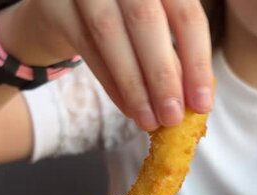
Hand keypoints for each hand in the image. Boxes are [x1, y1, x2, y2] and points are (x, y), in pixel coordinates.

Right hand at [0, 0, 213, 130]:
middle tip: (173, 118)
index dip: (197, 62)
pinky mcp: (54, 3)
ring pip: (110, 35)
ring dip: (134, 86)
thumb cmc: (126, 15)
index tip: (202, 104)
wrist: (67, 0)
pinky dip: (110, 83)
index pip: (186, 14)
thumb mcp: (157, 20)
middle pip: (147, 21)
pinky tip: (128, 108)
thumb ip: (176, 52)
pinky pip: (86, 47)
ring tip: (149, 120)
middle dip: (162, 77)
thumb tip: (195, 100)